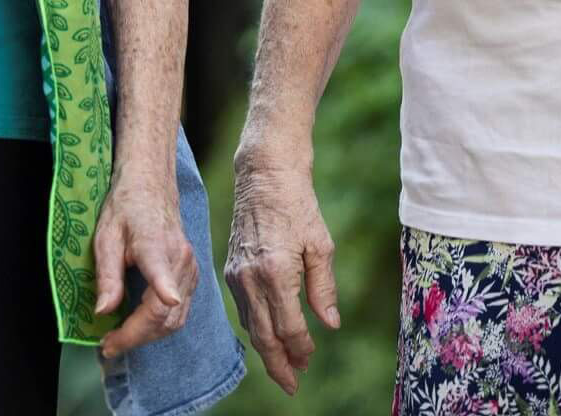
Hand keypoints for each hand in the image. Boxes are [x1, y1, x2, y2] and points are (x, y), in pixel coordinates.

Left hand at [93, 176, 197, 359]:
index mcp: (155, 244)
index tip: (169, 301)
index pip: (161, 269)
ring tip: (118, 341)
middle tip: (106, 347)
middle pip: (163, 311)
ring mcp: (190, 269)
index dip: (164, 287)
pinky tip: (137, 328)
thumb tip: (103, 311)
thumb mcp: (105, 237)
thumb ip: (107, 275)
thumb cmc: (125, 208)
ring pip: (174, 319)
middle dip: (135, 337)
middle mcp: (179, 258)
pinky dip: (158, 327)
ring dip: (147, 337)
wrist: (152, 186)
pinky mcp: (192, 276)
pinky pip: (180, 313)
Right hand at [224, 151, 340, 394]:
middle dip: (278, 364)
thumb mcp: (321, 246)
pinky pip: (243, 308)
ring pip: (250, 325)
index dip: (301, 348)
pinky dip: (256, 327)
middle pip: (263, 336)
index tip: (311, 360)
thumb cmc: (298, 205)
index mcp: (275, 273)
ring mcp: (236, 274)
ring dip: (267, 349)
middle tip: (293, 385)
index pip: (288, 326)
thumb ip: (323, 288)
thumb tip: (329, 325)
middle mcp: (250, 278)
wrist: (264, 175)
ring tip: (284, 366)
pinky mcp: (231, 268)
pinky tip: (268, 335)